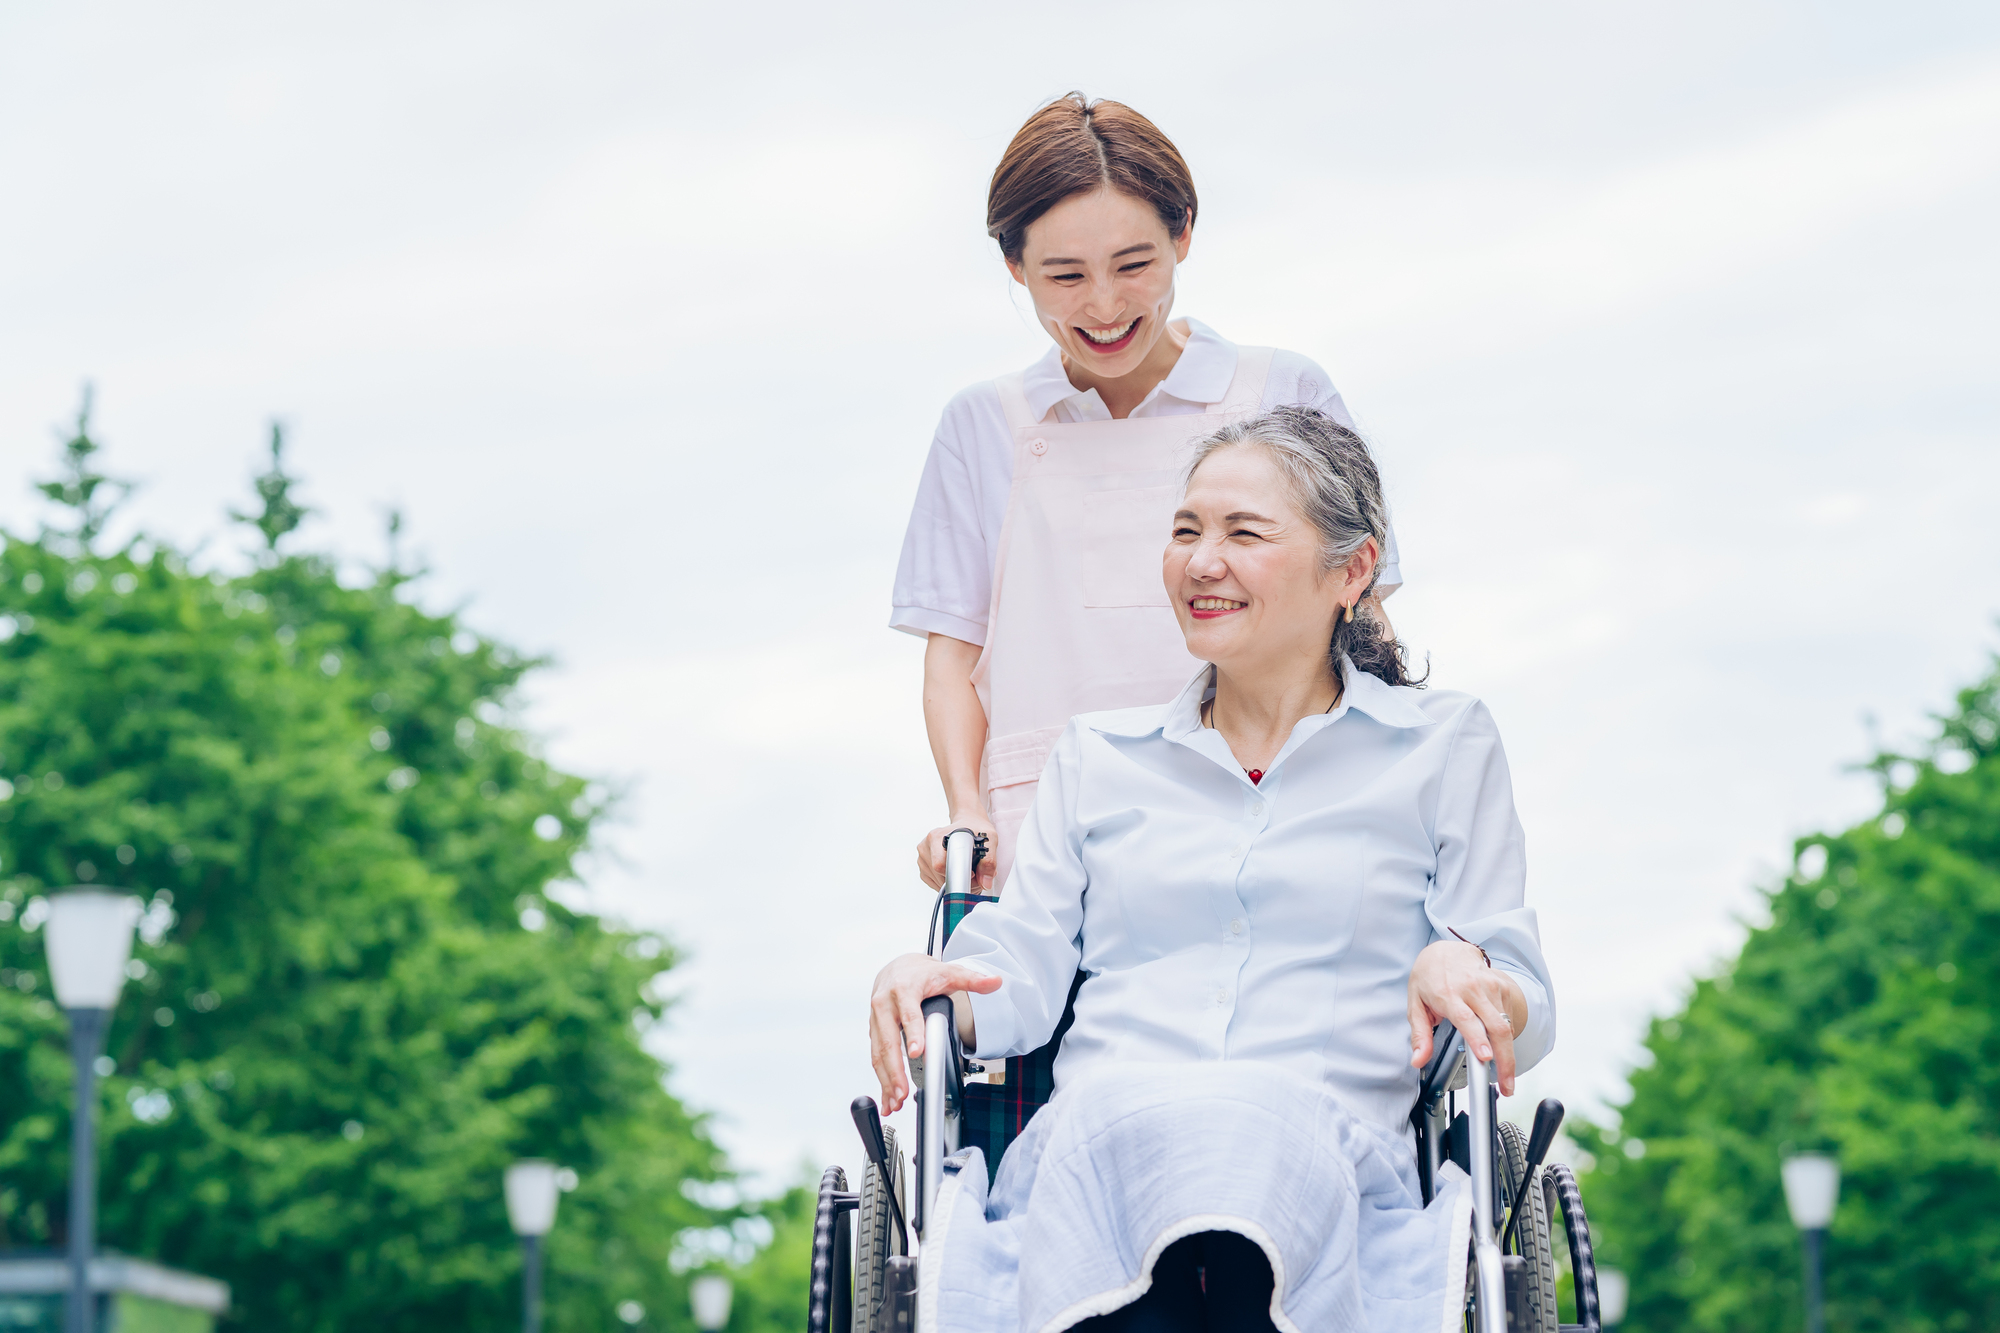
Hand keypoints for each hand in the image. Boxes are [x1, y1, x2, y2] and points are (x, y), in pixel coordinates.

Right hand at [868, 952, 1000, 1112]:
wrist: (899, 968)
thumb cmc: (920, 973)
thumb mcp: (948, 972)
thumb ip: (972, 979)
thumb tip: (994, 982)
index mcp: (903, 989)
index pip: (909, 1014)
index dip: (914, 1033)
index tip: (918, 1051)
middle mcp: (884, 1004)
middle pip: (888, 1040)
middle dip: (895, 1069)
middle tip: (903, 1091)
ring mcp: (876, 1019)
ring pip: (878, 1052)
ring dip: (886, 1079)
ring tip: (896, 1099)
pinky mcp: (874, 1030)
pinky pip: (875, 1056)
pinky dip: (881, 1077)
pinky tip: (887, 1094)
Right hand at [915, 811, 997, 892]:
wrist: (968, 823)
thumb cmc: (975, 828)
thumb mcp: (989, 838)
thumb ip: (989, 861)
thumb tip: (985, 882)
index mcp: (936, 837)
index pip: (941, 866)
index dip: (958, 874)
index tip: (972, 873)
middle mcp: (926, 846)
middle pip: (940, 876)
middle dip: (959, 881)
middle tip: (973, 873)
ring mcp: (923, 857)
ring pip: (937, 882)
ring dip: (953, 883)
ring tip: (965, 870)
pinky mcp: (923, 867)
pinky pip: (934, 883)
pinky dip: (946, 883)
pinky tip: (955, 872)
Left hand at [1407, 940, 1528, 1095]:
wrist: (1446, 950)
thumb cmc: (1428, 977)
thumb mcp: (1415, 1004)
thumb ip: (1420, 1035)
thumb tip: (1418, 1059)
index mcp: (1448, 994)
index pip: (1466, 1019)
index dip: (1478, 1039)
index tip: (1486, 1058)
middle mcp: (1472, 989)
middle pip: (1496, 1027)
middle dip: (1505, 1060)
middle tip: (1506, 1085)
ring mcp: (1490, 987)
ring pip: (1506, 1026)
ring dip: (1509, 1055)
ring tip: (1506, 1076)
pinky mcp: (1501, 987)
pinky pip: (1508, 1018)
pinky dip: (1506, 1038)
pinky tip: (1501, 1048)